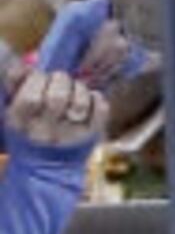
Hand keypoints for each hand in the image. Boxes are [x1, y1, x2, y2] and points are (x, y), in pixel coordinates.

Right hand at [7, 0, 130, 151]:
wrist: (44, 168)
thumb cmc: (28, 131)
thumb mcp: (13, 112)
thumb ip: (16, 86)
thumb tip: (23, 65)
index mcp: (21, 123)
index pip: (31, 96)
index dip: (38, 80)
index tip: (40, 79)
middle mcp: (44, 131)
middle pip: (58, 96)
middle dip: (61, 81)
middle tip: (60, 83)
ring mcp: (69, 134)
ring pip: (81, 100)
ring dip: (80, 90)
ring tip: (74, 93)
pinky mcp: (91, 135)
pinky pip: (101, 106)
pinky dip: (97, 98)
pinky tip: (89, 101)